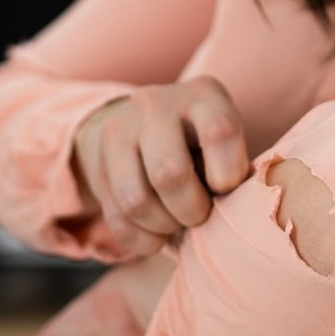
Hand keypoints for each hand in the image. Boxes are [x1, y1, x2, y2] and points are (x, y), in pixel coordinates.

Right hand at [71, 75, 252, 258]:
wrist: (145, 126)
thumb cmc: (205, 143)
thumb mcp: (229, 142)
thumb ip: (235, 171)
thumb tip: (232, 212)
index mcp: (201, 95)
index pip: (219, 132)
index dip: (228, 174)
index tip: (226, 188)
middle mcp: (154, 105)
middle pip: (169, 174)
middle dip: (192, 210)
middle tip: (201, 214)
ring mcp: (119, 132)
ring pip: (136, 201)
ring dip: (164, 227)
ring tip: (178, 221)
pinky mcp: (98, 163)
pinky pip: (117, 219)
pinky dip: (143, 239)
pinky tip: (158, 232)